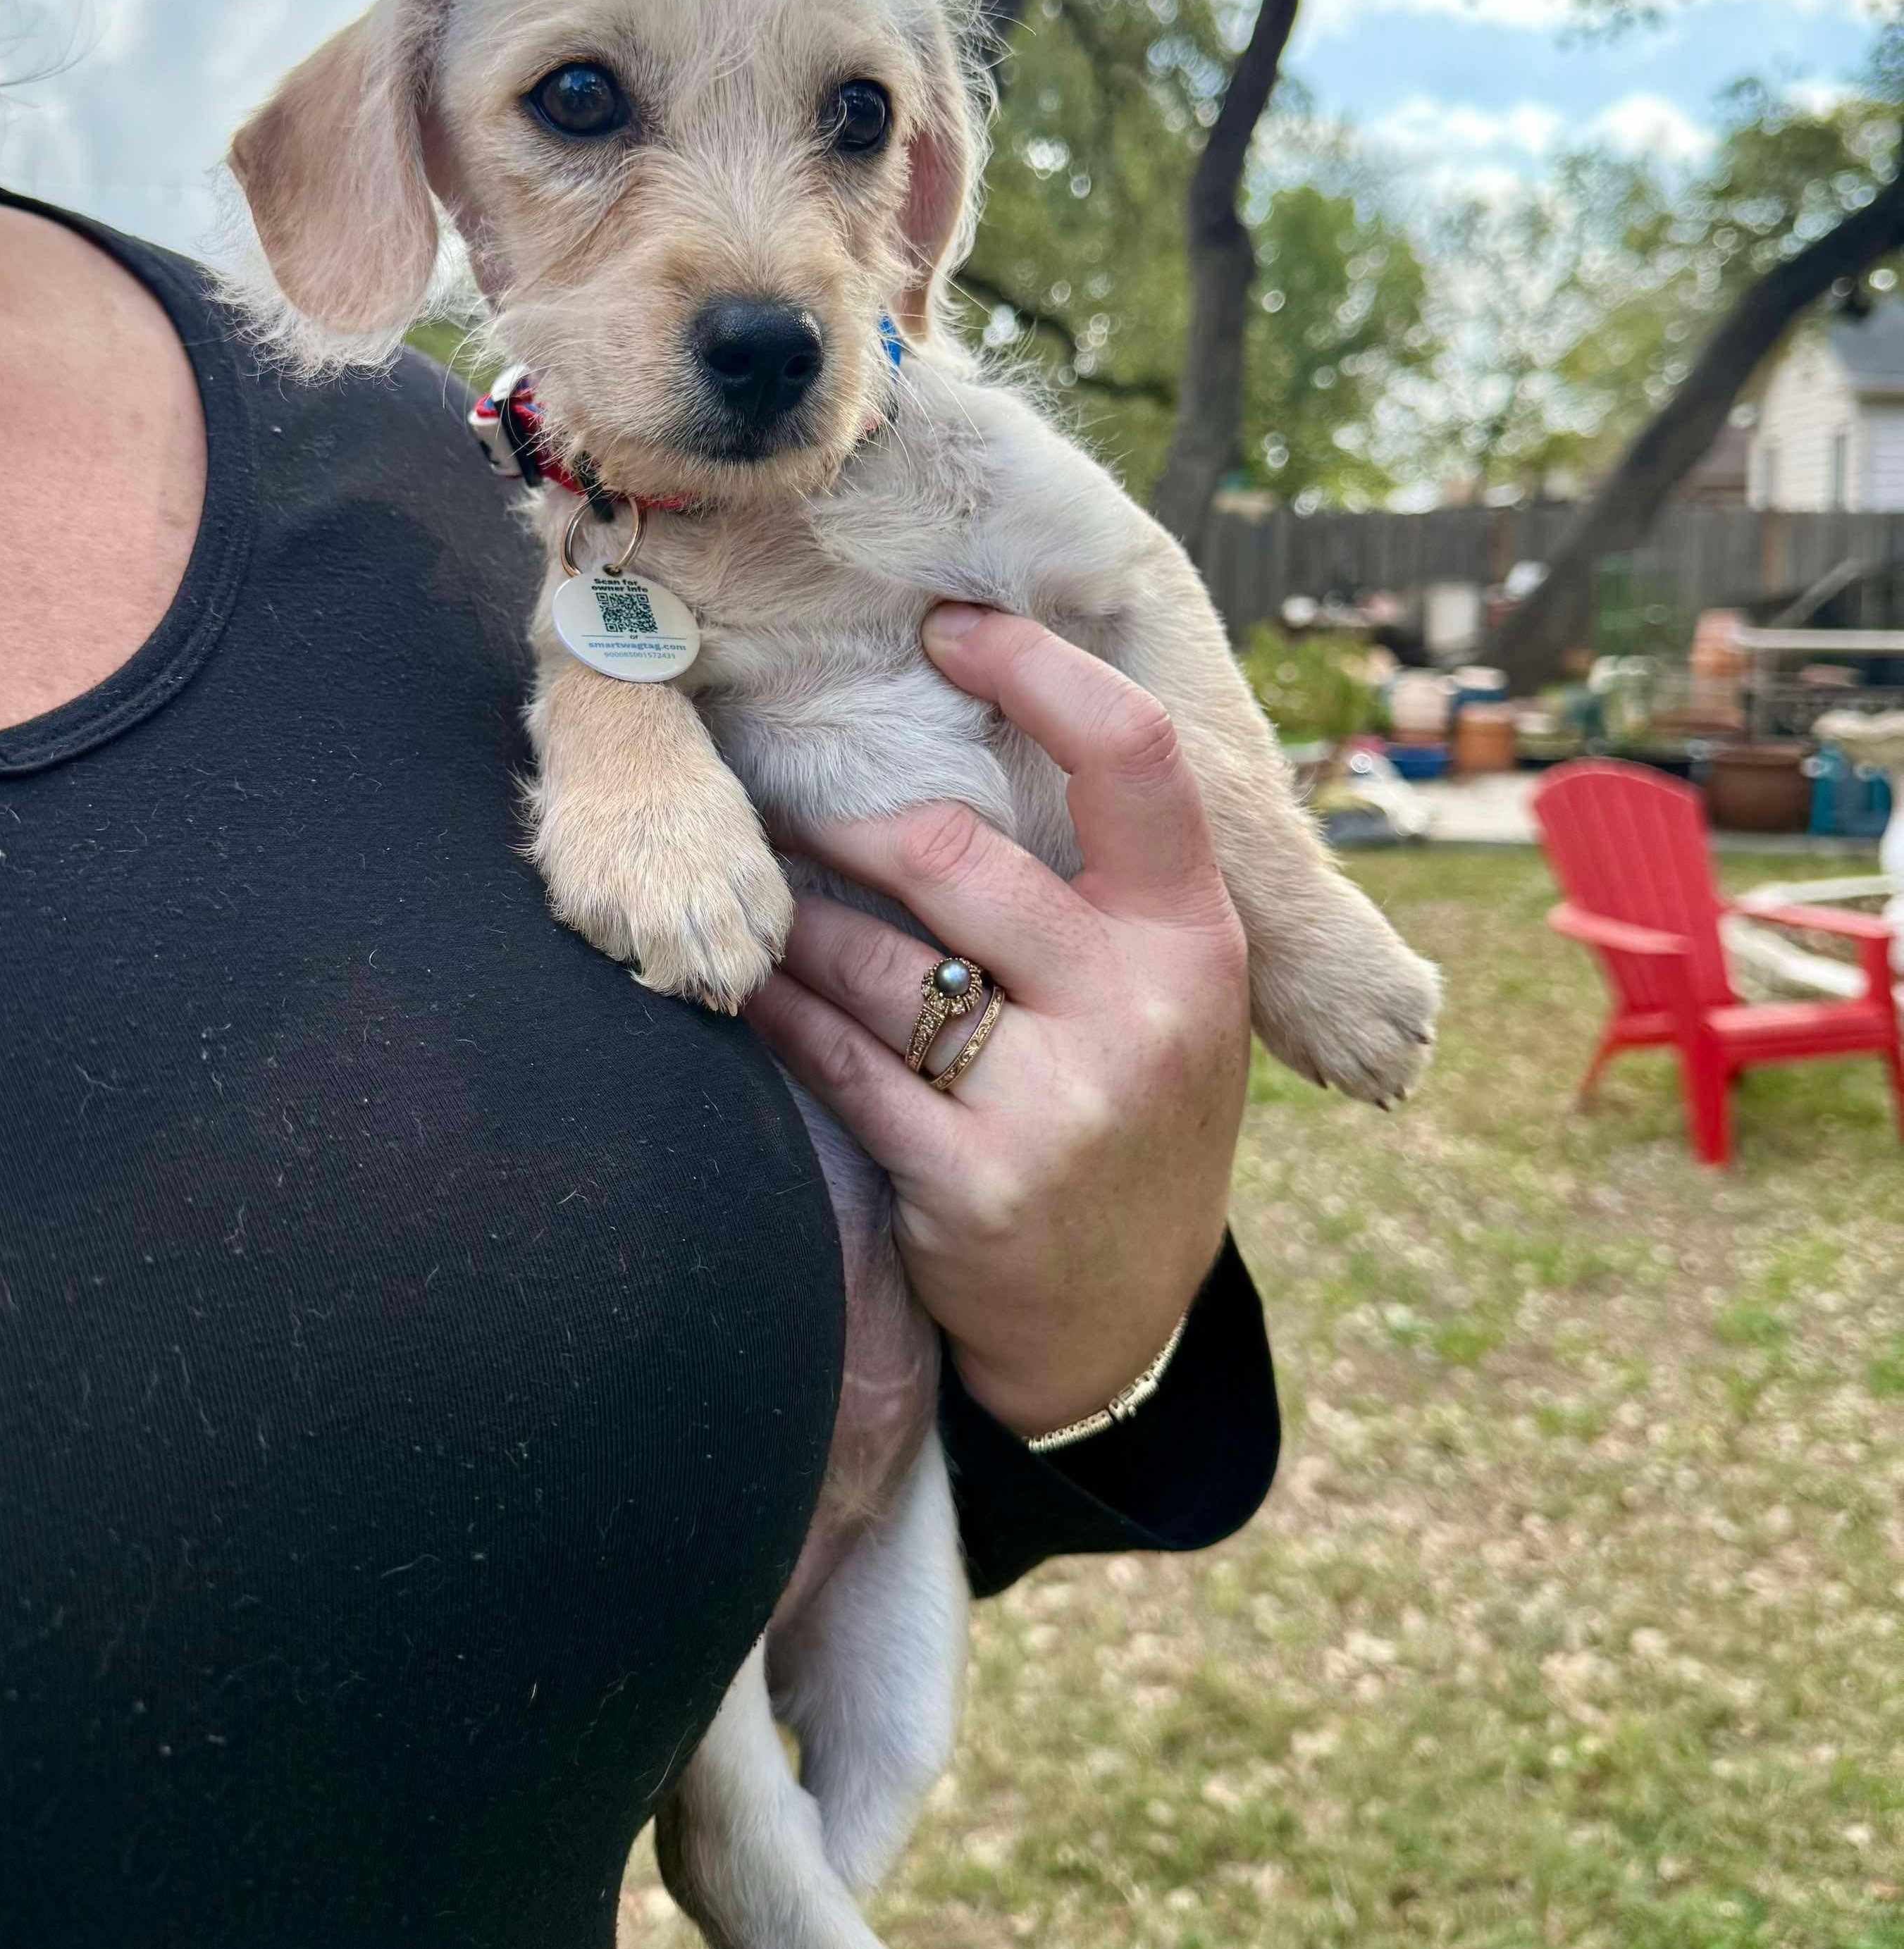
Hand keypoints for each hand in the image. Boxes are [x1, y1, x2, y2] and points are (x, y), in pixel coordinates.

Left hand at [744, 603, 1250, 1440]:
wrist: (1119, 1322)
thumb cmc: (1128, 1118)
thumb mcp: (1165, 995)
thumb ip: (1100, 886)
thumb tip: (976, 724)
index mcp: (1197, 938)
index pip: (1134, 756)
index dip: (1037, 669)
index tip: (953, 626)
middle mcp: (1144, 1009)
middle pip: (953, 855)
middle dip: (847, 825)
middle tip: (790, 808)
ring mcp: (1063, 1104)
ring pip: (873, 960)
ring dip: (796, 923)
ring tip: (763, 902)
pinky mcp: (975, 1184)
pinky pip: (837, 1061)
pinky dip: (780, 1015)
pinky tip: (751, 989)